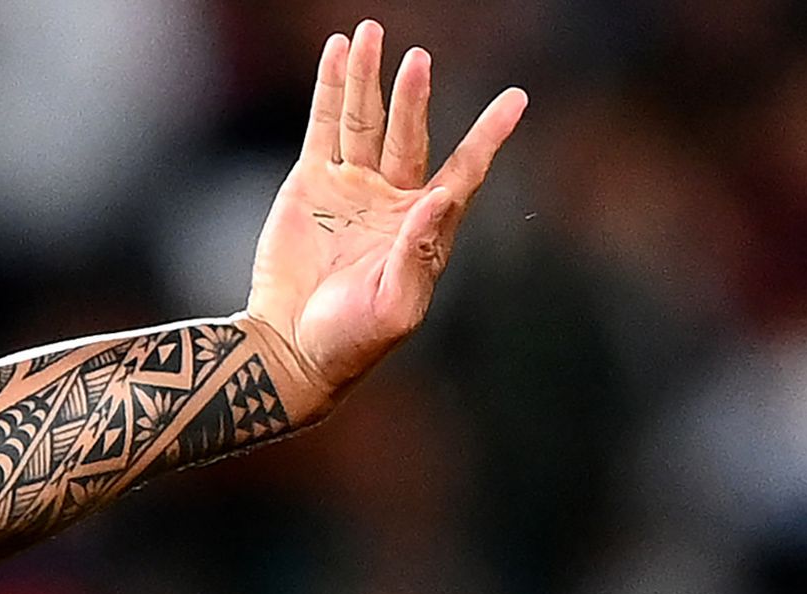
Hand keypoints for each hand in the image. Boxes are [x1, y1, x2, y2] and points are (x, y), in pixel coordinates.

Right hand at [244, 22, 526, 421]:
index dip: (488, 135)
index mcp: (425, 228)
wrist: (290, 348)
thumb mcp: (395, 306)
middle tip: (419, 60)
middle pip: (409, 135)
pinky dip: (331, 89)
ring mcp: (353, 186)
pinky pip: (325, 126)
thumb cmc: (352, 341)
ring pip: (365, 120)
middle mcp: (394, 199)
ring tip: (370, 32)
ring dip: (369, 78)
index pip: (464, 170)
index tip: (516, 99)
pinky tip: (340, 53)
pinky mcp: (312, 183)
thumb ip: (418, 250)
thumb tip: (444, 195)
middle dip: (413, 98)